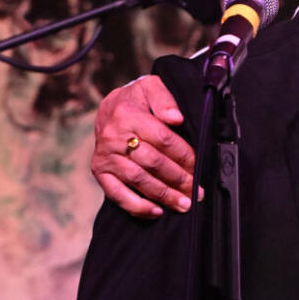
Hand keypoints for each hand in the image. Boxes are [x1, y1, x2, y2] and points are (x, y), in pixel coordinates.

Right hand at [91, 75, 195, 216]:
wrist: (109, 107)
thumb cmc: (137, 99)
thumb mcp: (151, 87)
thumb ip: (164, 99)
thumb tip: (176, 118)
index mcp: (129, 115)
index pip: (163, 140)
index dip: (184, 156)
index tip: (198, 167)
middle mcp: (114, 137)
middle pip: (153, 163)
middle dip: (178, 179)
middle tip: (197, 192)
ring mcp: (106, 156)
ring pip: (138, 180)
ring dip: (163, 195)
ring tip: (183, 204)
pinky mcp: (100, 171)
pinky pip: (117, 194)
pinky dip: (136, 206)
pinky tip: (156, 212)